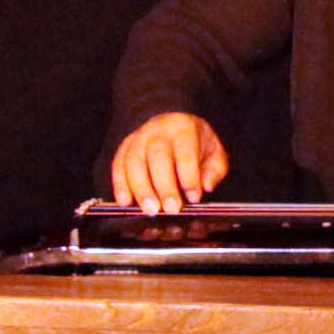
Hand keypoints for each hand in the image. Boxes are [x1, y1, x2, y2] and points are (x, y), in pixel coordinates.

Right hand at [108, 112, 226, 212]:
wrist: (171, 124)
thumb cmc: (194, 142)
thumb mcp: (214, 152)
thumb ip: (214, 170)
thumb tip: (206, 186)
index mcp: (184, 128)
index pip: (185, 151)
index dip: (189, 176)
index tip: (193, 197)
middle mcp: (158, 130)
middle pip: (157, 156)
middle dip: (164, 186)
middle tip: (171, 208)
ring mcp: (139, 137)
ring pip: (135, 162)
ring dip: (141, 189)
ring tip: (151, 209)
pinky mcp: (125, 147)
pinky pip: (119, 165)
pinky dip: (120, 184)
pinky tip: (125, 201)